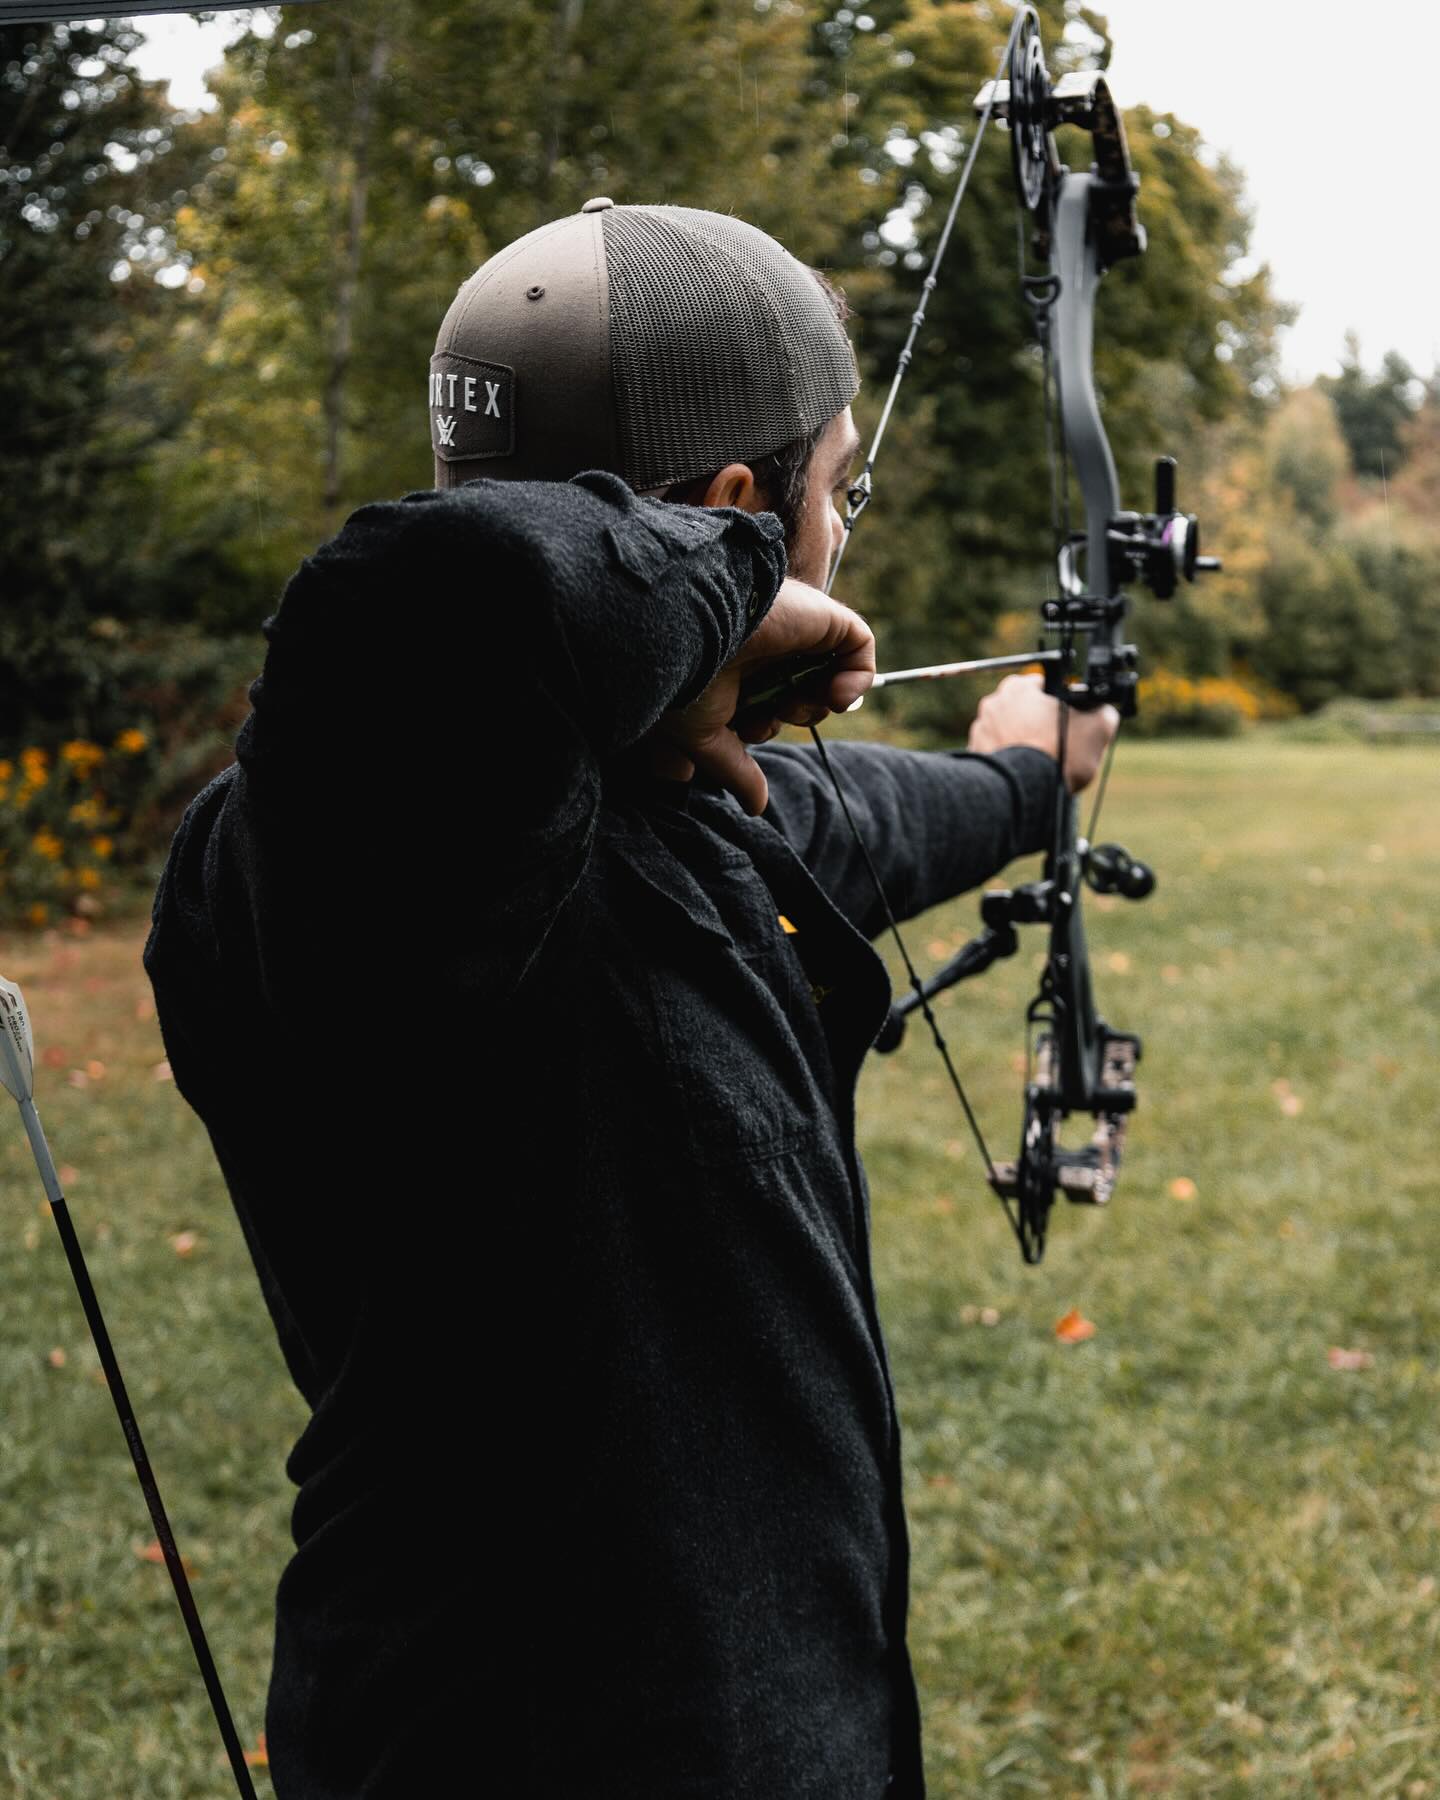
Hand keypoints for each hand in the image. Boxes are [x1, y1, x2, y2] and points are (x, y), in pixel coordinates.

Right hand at [648, 578, 874, 814]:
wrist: (689, 637)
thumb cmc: (683, 682)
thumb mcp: (704, 738)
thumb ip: (735, 770)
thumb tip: (755, 807)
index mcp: (734, 665)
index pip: (767, 703)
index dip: (765, 726)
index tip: (747, 730)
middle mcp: (765, 645)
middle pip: (799, 693)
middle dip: (788, 717)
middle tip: (766, 718)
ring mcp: (795, 629)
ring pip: (828, 676)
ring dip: (814, 706)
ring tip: (790, 701)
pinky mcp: (822, 617)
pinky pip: (860, 646)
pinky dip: (857, 679)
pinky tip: (834, 696)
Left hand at [967, 672, 1118, 794]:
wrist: (1025, 794)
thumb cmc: (1059, 756)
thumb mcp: (1098, 728)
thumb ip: (1103, 712)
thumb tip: (1102, 712)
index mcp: (1018, 688)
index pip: (1045, 686)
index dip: (1062, 703)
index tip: (1069, 721)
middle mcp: (993, 704)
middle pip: (1025, 710)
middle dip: (1040, 724)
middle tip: (1058, 744)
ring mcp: (980, 730)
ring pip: (1010, 732)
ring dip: (1023, 742)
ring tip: (1041, 762)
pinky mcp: (974, 757)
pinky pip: (997, 753)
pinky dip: (1010, 761)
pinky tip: (1025, 772)